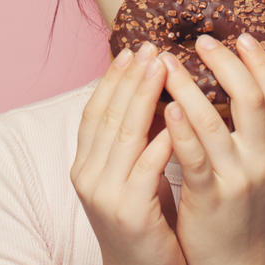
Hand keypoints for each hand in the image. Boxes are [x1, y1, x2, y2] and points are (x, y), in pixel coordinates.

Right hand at [71, 42, 185, 264]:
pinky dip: (162, 139)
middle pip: (108, 115)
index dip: (112, 79)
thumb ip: (134, 138)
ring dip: (145, 96)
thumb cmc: (145, 218)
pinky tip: (179, 117)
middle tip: (151, 47)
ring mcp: (105, 195)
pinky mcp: (130, 212)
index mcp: (85, 165)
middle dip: (130, 78)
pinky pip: (147, 167)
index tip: (132, 49)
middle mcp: (87, 176)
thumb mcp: (132, 172)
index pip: (94, 111)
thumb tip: (153, 90)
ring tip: (163, 67)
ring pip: (124, 134)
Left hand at [159, 33, 264, 264]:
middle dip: (226, 64)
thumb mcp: (258, 165)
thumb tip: (237, 80)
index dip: (261, 62)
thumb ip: (252, 129)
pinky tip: (166, 107)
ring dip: (189, 88)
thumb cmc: (239, 208)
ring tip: (166, 64)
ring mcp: (239, 179)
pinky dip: (181, 129)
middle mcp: (264, 160)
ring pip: (216, 124)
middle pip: (252, 99)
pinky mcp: (211, 199)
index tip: (242, 36)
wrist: (235, 263)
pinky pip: (195, 158)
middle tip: (201, 41)